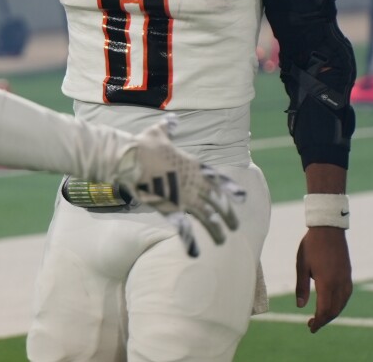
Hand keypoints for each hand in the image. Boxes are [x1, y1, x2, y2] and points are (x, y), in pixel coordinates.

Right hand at [112, 114, 244, 256]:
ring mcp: (184, 197)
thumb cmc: (143, 145)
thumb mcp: (158, 133)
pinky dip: (190, 241)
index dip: (231, 189)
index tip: (242, 198)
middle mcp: (194, 182)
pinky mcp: (171, 208)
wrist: (130, 158)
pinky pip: (184, 228)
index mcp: (193, 165)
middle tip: (235, 227)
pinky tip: (196, 253)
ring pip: (207, 217)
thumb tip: (172, 119)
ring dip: (216, 230)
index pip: (218, 179)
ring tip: (222, 241)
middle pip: (218, 201)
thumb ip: (168, 128)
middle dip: (228, 215)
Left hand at [295, 226, 351, 331]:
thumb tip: (300, 306)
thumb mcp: (301, 265)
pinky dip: (339, 305)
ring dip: (332, 314)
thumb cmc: (311, 245)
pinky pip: (346, 296)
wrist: (329, 229)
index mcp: (326, 283)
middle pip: (334, 310)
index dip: (318, 322)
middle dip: (324, 320)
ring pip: (342, 304)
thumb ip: (301, 287)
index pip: (324, 310)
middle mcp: (339, 284)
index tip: (310, 328)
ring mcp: (346, 279)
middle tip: (311, 325)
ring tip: (320, 317)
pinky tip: (331, 304)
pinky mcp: (348, 275)